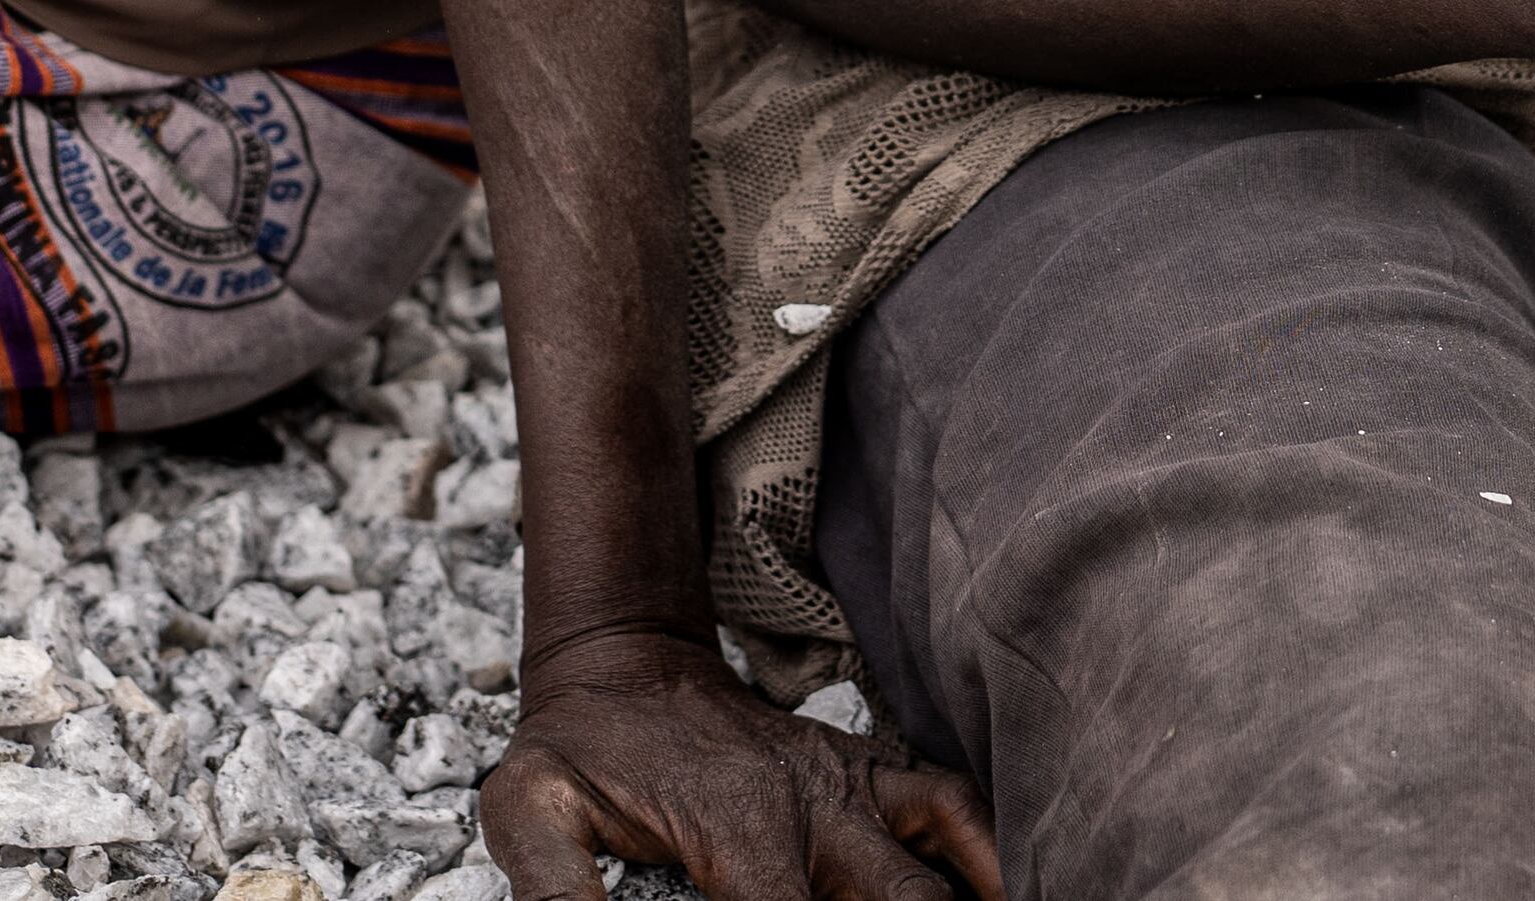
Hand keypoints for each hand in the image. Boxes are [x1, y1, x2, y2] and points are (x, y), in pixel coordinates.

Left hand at [479, 627, 1002, 900]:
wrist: (621, 657)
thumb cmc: (579, 746)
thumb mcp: (530, 811)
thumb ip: (554, 890)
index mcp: (742, 832)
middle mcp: (813, 809)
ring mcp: (849, 787)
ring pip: (941, 871)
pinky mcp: (867, 773)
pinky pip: (954, 808)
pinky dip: (988, 856)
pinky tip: (1004, 891)